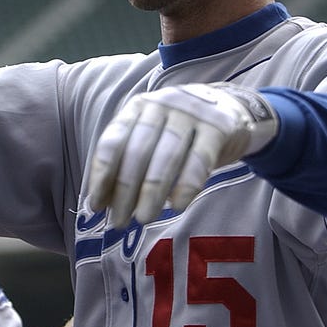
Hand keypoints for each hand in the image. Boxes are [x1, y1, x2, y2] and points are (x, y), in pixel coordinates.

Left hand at [87, 83, 278, 225]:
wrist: (231, 109)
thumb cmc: (181, 131)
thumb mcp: (152, 135)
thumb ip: (128, 161)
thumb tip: (103, 202)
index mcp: (138, 106)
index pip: (113, 141)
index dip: (102, 176)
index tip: (96, 206)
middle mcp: (162, 105)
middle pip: (138, 152)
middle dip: (125, 191)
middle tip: (119, 222)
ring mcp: (191, 114)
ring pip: (166, 157)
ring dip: (152, 193)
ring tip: (143, 218)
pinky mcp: (218, 127)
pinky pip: (199, 160)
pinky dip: (186, 185)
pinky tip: (177, 205)